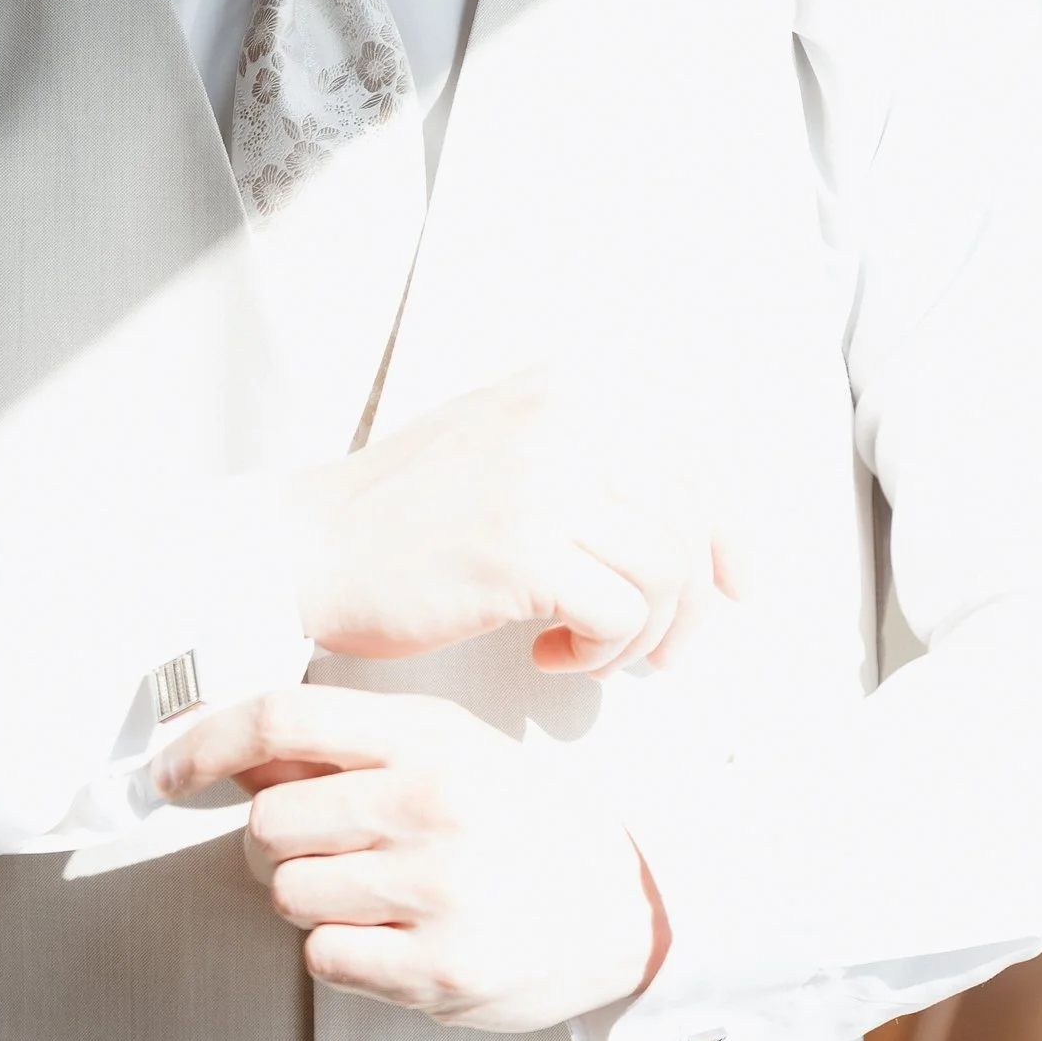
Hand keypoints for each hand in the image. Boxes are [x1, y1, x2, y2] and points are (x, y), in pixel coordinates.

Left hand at [153, 686, 669, 1033]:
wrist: (625, 905)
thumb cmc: (524, 821)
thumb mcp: (448, 749)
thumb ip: (346, 746)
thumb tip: (233, 751)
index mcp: (430, 739)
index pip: (281, 719)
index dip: (204, 743)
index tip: (172, 772)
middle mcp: (432, 806)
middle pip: (268, 820)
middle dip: (276, 840)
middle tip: (322, 848)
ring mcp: (437, 891)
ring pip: (288, 892)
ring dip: (310, 897)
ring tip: (373, 891)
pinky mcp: (440, 970)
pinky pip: (324, 956)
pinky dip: (340, 949)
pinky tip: (392, 933)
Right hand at [286, 369, 743, 676]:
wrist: (306, 546)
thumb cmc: (405, 517)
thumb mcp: (512, 447)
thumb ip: (600, 468)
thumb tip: (712, 535)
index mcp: (571, 385)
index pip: (694, 458)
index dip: (729, 533)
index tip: (736, 590)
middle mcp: (568, 415)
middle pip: (690, 520)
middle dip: (689, 604)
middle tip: (655, 655)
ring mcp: (546, 477)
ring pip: (664, 572)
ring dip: (637, 635)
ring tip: (585, 651)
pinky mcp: (522, 547)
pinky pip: (617, 614)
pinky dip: (597, 653)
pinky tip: (545, 655)